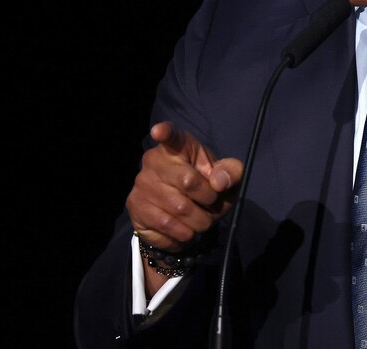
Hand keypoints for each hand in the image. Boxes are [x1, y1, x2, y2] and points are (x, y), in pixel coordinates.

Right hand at [126, 121, 242, 252]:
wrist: (185, 214)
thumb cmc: (206, 184)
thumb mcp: (225, 176)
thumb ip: (231, 172)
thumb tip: (219, 182)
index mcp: (179, 145)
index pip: (171, 135)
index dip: (165, 132)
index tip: (159, 131)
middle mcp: (154, 160)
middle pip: (188, 181)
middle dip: (208, 200)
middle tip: (212, 205)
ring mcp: (142, 183)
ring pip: (179, 209)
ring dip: (199, 221)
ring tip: (201, 220)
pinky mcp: (135, 206)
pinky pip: (165, 227)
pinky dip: (183, 234)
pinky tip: (185, 230)